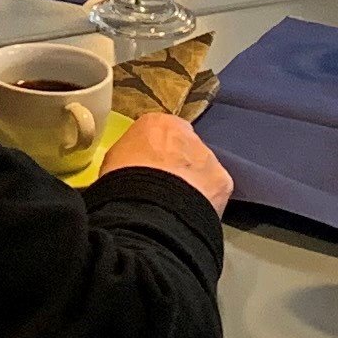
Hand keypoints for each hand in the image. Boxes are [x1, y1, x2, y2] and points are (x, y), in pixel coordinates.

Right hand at [105, 112, 232, 212]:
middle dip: (178, 166)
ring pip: (202, 170)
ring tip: (178, 207)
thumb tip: (133, 168)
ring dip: (193, 184)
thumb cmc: (123, 181)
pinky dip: (206, 201)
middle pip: (185, 149)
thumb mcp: (114, 160)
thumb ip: (130, 155)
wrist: (148, 207)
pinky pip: (215, 191)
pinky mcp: (222, 182)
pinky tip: (191, 214)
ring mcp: (207, 157)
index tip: (150, 168)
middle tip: (165, 189)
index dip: (156, 152)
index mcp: (156, 123)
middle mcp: (186, 134)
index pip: (159, 132)